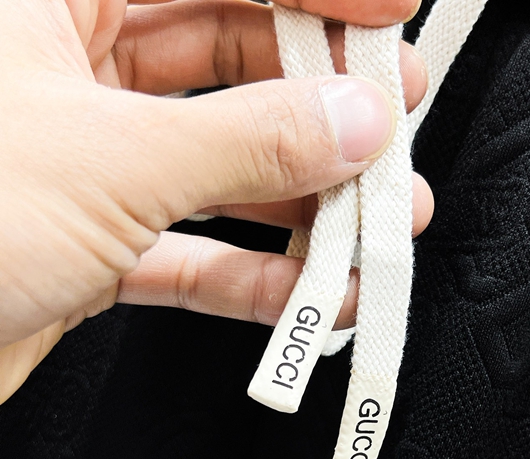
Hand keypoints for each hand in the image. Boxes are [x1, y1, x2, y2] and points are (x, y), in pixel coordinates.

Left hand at [0, 0, 432, 403]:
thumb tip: (350, 120)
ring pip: (219, 161)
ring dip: (304, 199)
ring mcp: (86, 158)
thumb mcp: (110, 162)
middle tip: (392, 127)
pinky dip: (255, 273)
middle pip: (227, 59)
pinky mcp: (94, 240)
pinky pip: (192, 246)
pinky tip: (311, 289)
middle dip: (322, 101)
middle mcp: (66, 65)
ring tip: (380, 221)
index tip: (392, 8)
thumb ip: (244, 140)